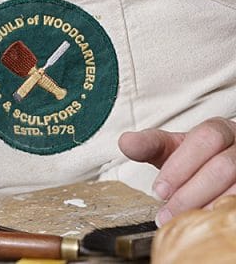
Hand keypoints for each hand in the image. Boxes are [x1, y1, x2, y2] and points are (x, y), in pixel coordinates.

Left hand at [119, 117, 235, 225]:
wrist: (226, 173)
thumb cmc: (197, 161)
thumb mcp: (172, 149)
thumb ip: (150, 146)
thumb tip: (125, 142)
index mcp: (219, 131)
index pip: (205, 139)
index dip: (180, 166)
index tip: (158, 190)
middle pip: (223, 166)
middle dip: (189, 192)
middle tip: (165, 212)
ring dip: (207, 206)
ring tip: (182, 220)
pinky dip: (223, 212)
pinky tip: (205, 221)